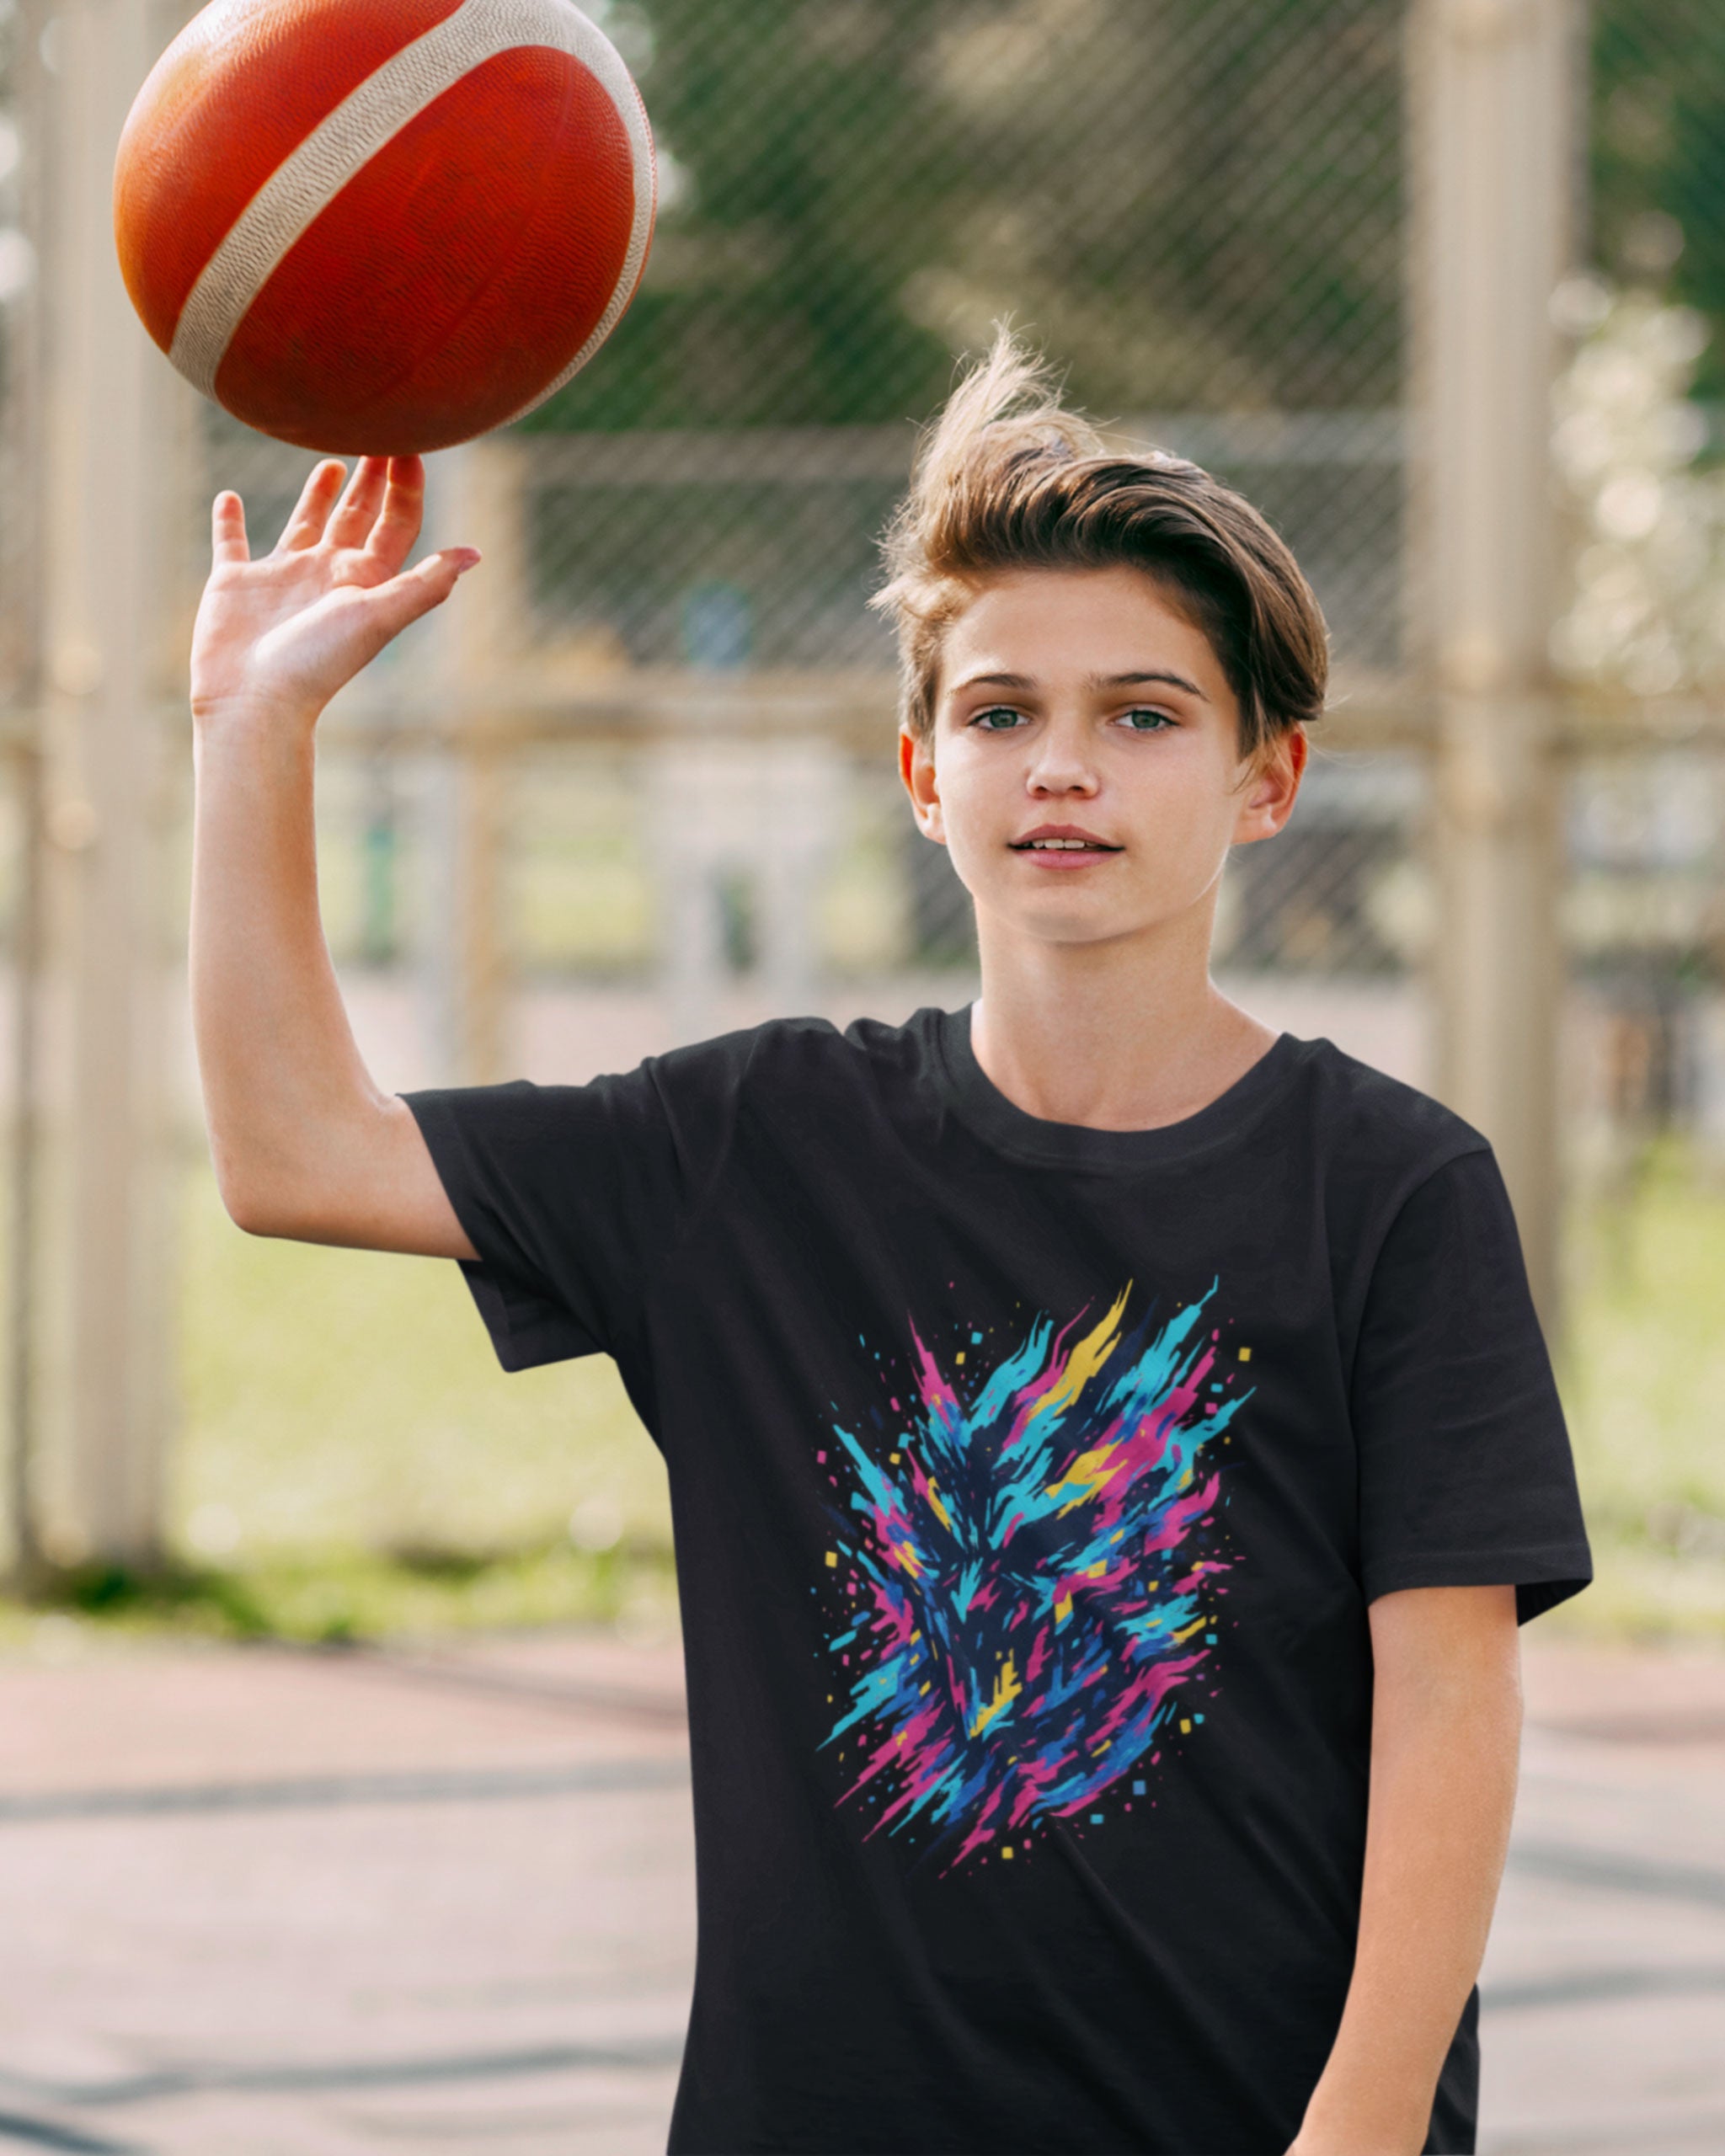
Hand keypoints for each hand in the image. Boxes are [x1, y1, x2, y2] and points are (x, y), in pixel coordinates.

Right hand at [189, 454, 479, 726]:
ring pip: (306, 524)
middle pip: (357, 517)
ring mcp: (282, 578)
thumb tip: (475, 554)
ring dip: (319, 495)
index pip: (396, 524)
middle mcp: (328, 575)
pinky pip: (232, 543)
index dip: (406, 486)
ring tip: (332, 461)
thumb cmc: (319, 661)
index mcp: (365, 580)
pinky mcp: (236, 583)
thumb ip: (425, 584)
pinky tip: (229, 497)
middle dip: (371, 479)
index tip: (412, 444)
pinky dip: (229, 521)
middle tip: (380, 433)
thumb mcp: (379, 615)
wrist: (255, 700)